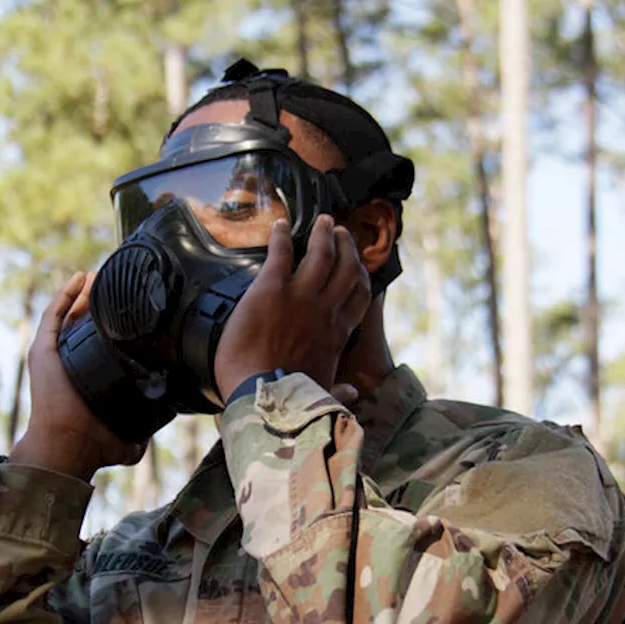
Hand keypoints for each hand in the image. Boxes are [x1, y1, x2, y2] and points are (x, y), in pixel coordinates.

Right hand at [9, 271, 146, 480]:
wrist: (69, 444)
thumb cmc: (96, 444)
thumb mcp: (129, 439)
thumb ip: (141, 435)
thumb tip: (160, 432)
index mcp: (90, 377)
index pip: (101, 344)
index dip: (113, 325)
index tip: (131, 308)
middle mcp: (70, 363)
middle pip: (83, 324)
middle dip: (97, 303)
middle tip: (115, 284)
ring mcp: (54, 354)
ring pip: (69, 315)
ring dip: (82, 294)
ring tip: (99, 275)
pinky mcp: (42, 349)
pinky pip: (52, 315)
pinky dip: (65, 294)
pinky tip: (80, 278)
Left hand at [213, 215, 370, 400]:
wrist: (264, 397)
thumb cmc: (291, 401)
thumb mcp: (323, 396)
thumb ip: (338, 392)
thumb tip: (353, 395)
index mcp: (337, 334)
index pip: (359, 296)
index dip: (360, 275)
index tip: (357, 264)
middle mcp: (325, 309)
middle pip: (345, 268)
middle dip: (345, 246)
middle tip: (340, 232)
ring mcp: (300, 296)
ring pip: (321, 254)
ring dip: (323, 234)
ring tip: (323, 222)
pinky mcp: (271, 289)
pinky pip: (281, 253)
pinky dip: (281, 237)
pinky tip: (279, 225)